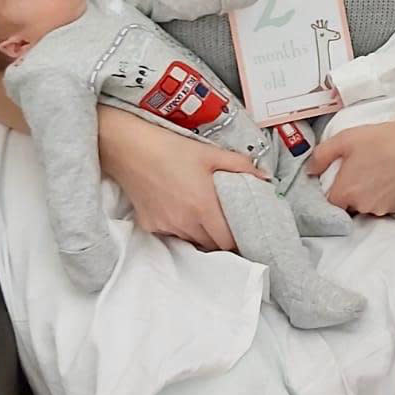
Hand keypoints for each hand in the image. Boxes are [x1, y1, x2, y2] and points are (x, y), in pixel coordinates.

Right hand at [97, 107, 267, 250]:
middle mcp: (185, 223)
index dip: (238, 240)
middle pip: (211, 245)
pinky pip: (172, 235)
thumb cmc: (171, 149)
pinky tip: (180, 210)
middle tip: (226, 224)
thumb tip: (264, 178)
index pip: (228, 242)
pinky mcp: (151, 225)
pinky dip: (181, 228)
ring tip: (204, 216)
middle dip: (221, 238)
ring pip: (192, 241)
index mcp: (204, 207)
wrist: (130, 149)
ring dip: (201, 235)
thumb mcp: (210, 153)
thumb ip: (240, 166)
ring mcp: (166, 226)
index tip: (242, 233)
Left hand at [306, 109, 394, 214]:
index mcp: (345, 192)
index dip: (331, 190)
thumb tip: (310, 170)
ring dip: (364, 194)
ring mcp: (380, 208)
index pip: (328, 203)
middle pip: (346, 206)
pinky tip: (386, 176)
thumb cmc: (382, 139)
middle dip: (348, 192)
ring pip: (364, 206)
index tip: (337, 177)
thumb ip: (321, 156)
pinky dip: (380, 194)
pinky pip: (381, 204)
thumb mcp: (345, 139)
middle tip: (356, 169)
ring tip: (374, 170)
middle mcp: (361, 206)